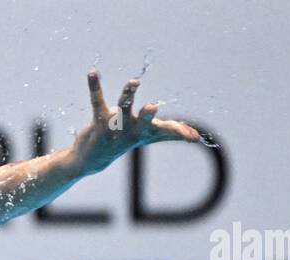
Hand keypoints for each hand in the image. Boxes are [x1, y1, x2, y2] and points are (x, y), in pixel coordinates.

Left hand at [70, 69, 200, 175]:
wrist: (94, 158)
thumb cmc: (128, 141)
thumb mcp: (151, 137)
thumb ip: (172, 133)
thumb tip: (197, 138)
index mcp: (147, 132)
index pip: (166, 132)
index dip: (179, 133)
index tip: (192, 137)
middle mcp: (132, 131)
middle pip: (143, 123)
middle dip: (147, 116)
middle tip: (152, 107)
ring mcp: (115, 127)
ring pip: (123, 108)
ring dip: (128, 95)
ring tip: (134, 81)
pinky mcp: (99, 121)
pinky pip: (97, 101)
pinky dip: (95, 86)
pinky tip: (92, 72)